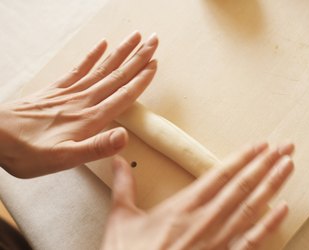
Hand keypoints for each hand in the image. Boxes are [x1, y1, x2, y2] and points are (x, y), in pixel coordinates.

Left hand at [0, 31, 157, 177]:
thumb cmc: (28, 151)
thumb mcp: (64, 159)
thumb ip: (96, 147)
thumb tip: (124, 138)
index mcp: (90, 118)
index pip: (123, 94)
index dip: (141, 80)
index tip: (154, 65)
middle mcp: (83, 100)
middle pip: (117, 75)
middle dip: (137, 58)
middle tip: (153, 41)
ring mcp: (70, 92)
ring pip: (102, 68)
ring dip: (121, 52)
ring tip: (135, 37)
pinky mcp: (57, 89)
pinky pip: (79, 68)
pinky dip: (92, 56)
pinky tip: (101, 45)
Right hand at [102, 143, 293, 249]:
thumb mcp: (121, 218)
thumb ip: (124, 185)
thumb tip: (120, 160)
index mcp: (182, 208)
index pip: (219, 175)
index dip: (241, 158)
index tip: (258, 145)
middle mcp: (204, 221)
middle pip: (241, 186)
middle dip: (265, 164)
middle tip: (284, 147)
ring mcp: (217, 242)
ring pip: (251, 208)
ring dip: (272, 185)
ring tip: (288, 167)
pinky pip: (252, 241)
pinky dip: (270, 224)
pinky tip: (283, 209)